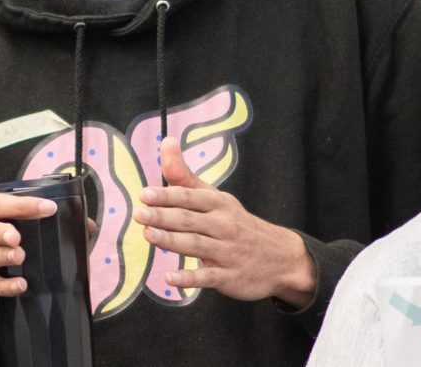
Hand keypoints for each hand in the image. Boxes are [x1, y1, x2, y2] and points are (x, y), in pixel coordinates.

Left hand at [136, 136, 316, 307]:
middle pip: (190, 220)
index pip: (190, 197)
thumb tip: (166, 142)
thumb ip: (185, 176)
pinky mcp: (229, 277)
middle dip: (164, 216)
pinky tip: (169, 278)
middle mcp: (224, 225)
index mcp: (219, 203)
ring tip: (148, 235)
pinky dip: (189, 278)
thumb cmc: (235, 223)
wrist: (281, 257)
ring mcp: (227, 252)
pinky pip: (207, 276)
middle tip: (139, 214)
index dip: (167, 195)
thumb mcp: (215, 197)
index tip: (144, 194)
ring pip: (197, 245)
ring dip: (172, 241)